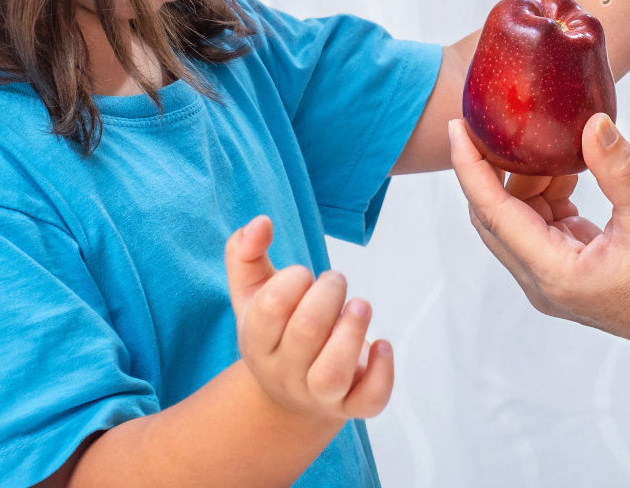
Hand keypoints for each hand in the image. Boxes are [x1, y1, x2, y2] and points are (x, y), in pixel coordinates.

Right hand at [223, 217, 394, 424]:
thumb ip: (246, 252)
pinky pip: (369, 400)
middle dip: (329, 293)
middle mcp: (283, 372)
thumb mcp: (253, 291)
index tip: (304, 275)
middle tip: (336, 282)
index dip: (293, 279)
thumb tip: (260, 222)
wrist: (291, 394)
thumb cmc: (277, 330)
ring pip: (332, 373)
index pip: (269, 308)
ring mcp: (318, 395)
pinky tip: (382, 345)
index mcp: (256, 341)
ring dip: (353, 331)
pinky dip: (382, 371)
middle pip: (306, 332)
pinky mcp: (352, 406)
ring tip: (360, 305)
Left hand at [448, 115, 629, 372]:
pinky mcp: (572, 272)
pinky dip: (547, 196)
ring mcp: (555, 280)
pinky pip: (543, 228)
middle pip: (494, 218)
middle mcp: (542, 281)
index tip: (458, 126)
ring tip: (547, 143)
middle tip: (499, 123)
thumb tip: (592, 121)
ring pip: (518, 222)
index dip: (470, 167)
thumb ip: (618, 168)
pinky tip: (568, 172)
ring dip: (525, 182)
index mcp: (551, 273)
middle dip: (491, 169)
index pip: (492, 212)